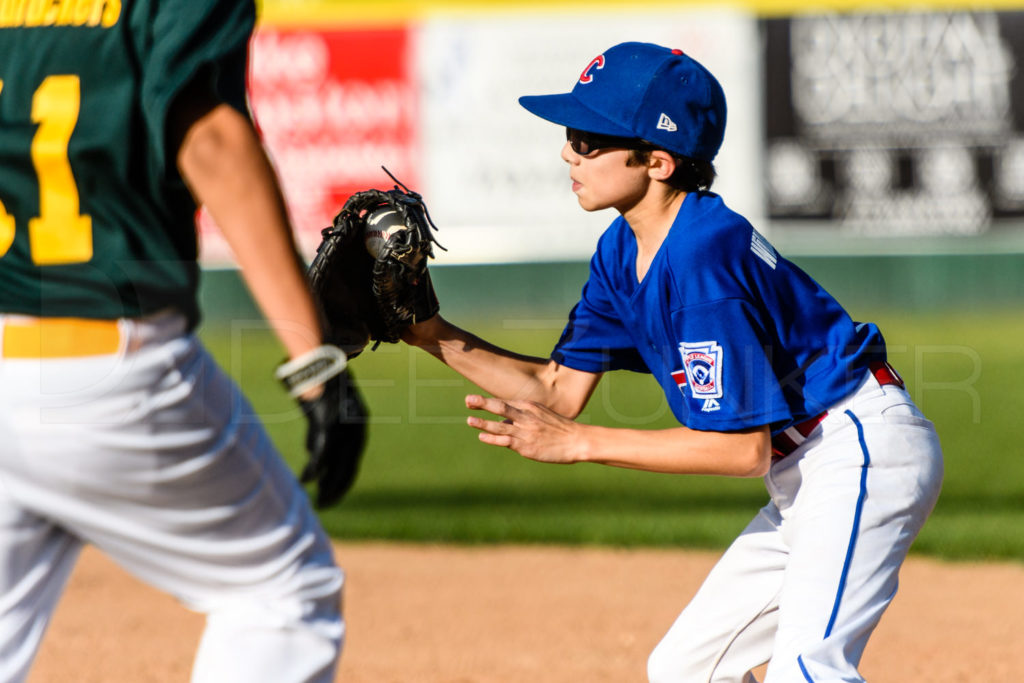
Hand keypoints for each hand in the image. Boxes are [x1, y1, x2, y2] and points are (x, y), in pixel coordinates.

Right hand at [298, 369, 368, 506]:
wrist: (320, 358)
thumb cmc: (320, 382)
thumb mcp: (324, 409)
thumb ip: (320, 431)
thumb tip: (313, 452)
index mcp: (359, 424)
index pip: (353, 460)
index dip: (343, 479)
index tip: (333, 492)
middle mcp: (357, 428)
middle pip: (348, 467)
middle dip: (336, 488)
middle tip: (325, 504)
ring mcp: (345, 425)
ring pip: (337, 465)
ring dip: (327, 485)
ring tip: (318, 501)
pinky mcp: (330, 421)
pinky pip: (322, 453)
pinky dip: (313, 468)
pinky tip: (305, 481)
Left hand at [465, 394, 583, 463]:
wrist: (577, 441)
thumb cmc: (559, 429)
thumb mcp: (541, 415)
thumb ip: (521, 416)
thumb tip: (501, 421)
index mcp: (530, 406)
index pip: (504, 402)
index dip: (486, 401)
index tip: (472, 400)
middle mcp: (526, 417)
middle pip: (500, 407)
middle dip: (482, 404)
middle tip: (467, 401)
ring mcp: (525, 431)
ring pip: (499, 425)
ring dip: (483, 423)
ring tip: (469, 420)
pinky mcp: (526, 446)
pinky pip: (505, 441)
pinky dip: (492, 438)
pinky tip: (481, 436)